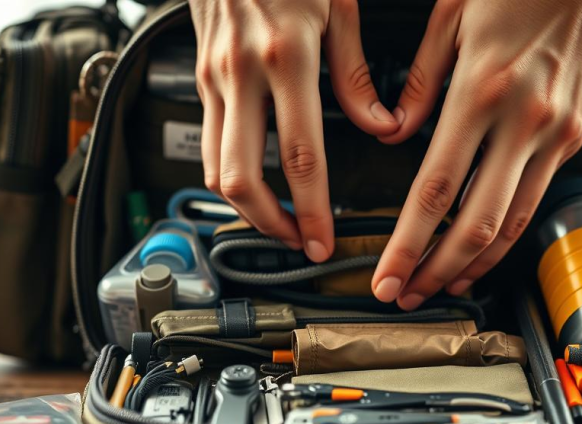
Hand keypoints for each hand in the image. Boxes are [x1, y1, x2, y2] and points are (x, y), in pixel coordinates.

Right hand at [190, 0, 399, 261]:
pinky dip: (229, 173)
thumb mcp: (339, 7)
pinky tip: (254, 182)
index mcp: (286, 57)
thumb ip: (357, 75)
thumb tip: (382, 125)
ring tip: (276, 222)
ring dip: (244, 206)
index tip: (322, 239)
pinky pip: (209, 141)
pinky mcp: (199, 77)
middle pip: (241, 177)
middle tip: (295, 242)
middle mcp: (242, 73)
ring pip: (214, 166)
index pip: (301, 158)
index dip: (312, 210)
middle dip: (270, 224)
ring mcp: (213, 78)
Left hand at [370, 0, 581, 309]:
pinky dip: (506, 234)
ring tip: (442, 284)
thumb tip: (394, 133)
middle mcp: (523, 121)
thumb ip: (418, 83)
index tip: (387, 275)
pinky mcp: (574, 137)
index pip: (436, 190)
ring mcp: (555, 134)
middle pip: (475, 224)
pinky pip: (536, 200)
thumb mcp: (450, 15)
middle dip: (436, 270)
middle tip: (407, 294)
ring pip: (512, 224)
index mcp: (482, 90)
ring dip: (474, 264)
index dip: (408, 244)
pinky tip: (483, 250)